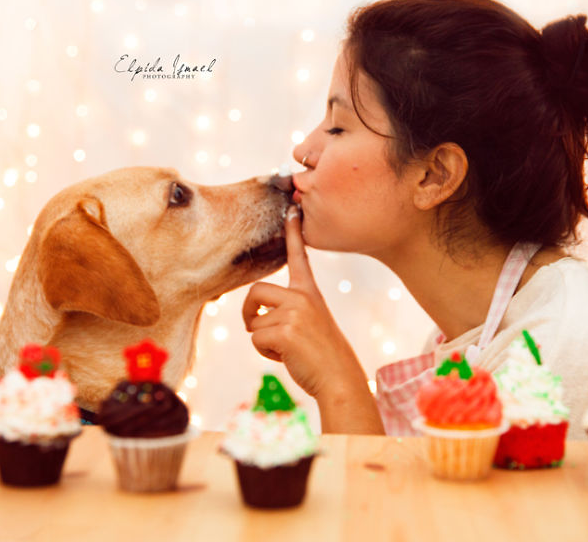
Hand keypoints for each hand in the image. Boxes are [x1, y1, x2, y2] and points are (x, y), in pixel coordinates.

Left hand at [241, 206, 364, 401]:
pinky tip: (287, 356)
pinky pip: (255, 338)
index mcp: (309, 292)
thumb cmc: (321, 355)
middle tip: (259, 329)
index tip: (292, 209)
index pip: (298, 256)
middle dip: (248, 312)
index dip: (293, 233)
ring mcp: (294, 312)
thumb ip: (287, 312)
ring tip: (287, 348)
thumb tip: (254, 315)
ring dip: (262, 339)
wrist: (339, 378)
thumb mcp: (309, 324)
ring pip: (252, 320)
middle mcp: (302, 297)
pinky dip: (265, 352)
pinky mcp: (285, 330)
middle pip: (254, 292)